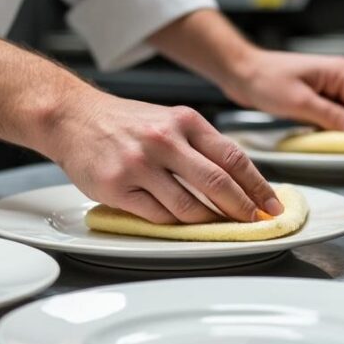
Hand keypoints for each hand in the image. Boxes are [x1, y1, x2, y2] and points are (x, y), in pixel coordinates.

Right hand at [45, 91, 282, 223]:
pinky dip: (173, 224)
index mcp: (184, 121)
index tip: (271, 206)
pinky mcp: (117, 187)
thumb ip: (200, 146)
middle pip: (218, 184)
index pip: (234, 158)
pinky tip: (178, 222)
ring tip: (216, 226)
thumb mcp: (168, 119)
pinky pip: (158, 216)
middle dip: (243, 210)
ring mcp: (139, 165)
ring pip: (189, 207)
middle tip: (254, 224)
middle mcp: (164, 140)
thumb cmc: (123, 122)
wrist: (72, 117)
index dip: (258, 187)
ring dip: (208, 222)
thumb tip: (240, 182)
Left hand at [224, 50, 343, 131]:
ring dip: (338, 131)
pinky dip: (326, 129)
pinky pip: (331, 118)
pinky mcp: (317, 99)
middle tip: (337, 147)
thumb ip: (330, 115)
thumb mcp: (299, 101)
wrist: (241, 73)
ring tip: (321, 140)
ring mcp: (328, 89)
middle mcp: (338, 78)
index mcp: (340, 72)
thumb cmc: (264, 79)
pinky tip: (314, 135)